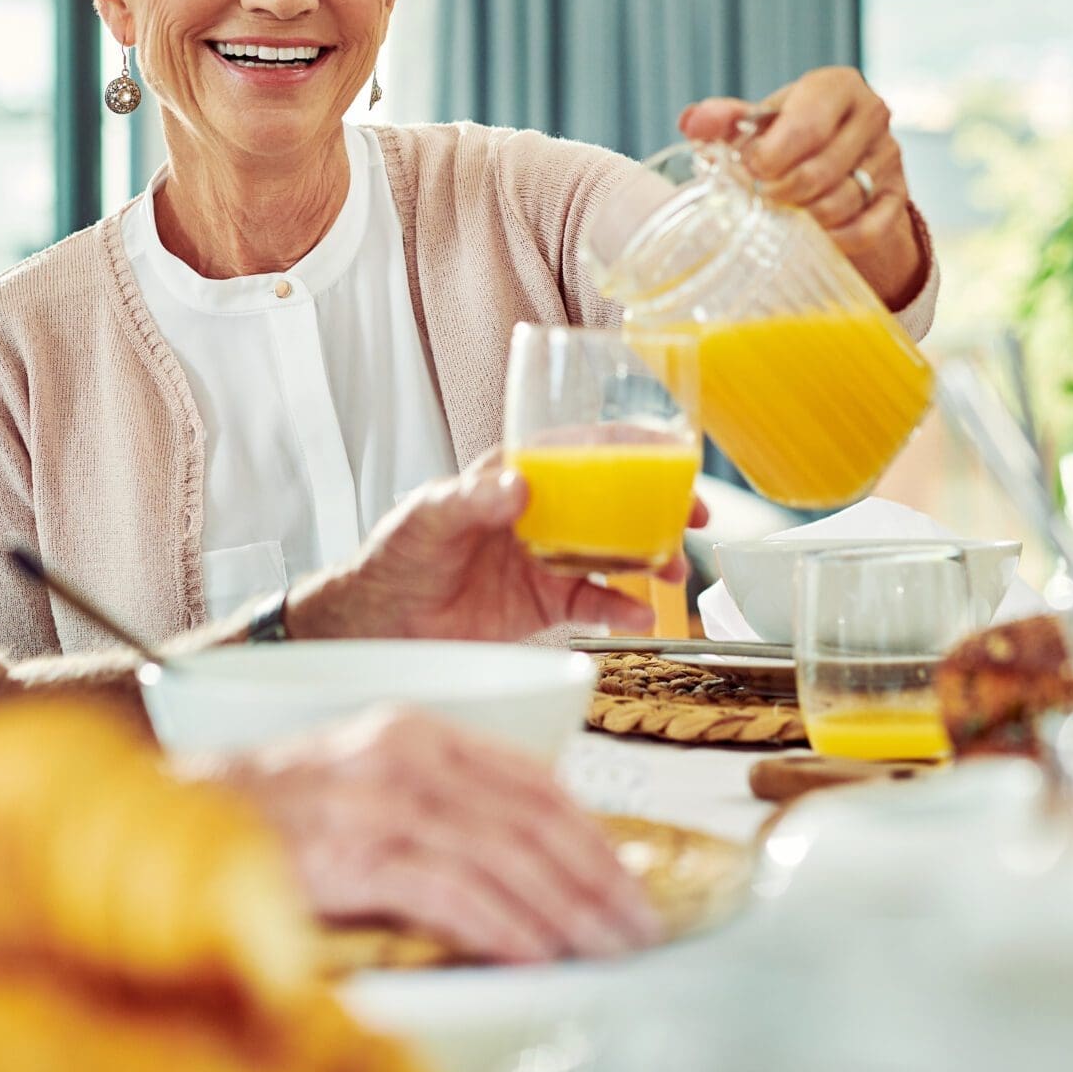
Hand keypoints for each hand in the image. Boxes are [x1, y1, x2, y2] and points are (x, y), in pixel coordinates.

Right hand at [194, 707, 658, 963]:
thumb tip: (525, 866)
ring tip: (604, 946)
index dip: (589, 832)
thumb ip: (440, 812)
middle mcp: (404, 753)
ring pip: (502, 855)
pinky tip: (535, 951)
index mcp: (416, 732)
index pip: (529, 780)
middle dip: (594, 877)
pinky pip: (451, 891)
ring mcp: (378, 800)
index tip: (628, 877)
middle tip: (637, 922)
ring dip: (565, 909)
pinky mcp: (354, 850)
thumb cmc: (270, 820)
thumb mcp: (367, 793)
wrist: (174, 822)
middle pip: (530, 817)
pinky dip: (503, 924)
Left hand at [286, 452, 707, 641]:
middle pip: (613, 500)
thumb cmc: (395, 556)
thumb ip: (472, 499)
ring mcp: (546, 560)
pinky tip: (640, 615)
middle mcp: (540, 514)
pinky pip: (594, 604)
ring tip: (673, 569)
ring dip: (650, 557)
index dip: (630, 449)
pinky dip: (621, 609)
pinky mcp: (544, 606)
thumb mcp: (428, 516)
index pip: (580, 450)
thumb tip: (518, 486)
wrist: (378, 622)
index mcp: (515, 477)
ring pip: (614, 552)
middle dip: (660, 504)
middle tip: (695, 516)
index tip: (670, 454)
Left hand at [681, 66, 925, 307]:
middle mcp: (872, 114)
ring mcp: (890, 156)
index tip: (748, 170)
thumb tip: (692, 122)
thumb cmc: (789, 133)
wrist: (835, 153)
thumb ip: (725, 119)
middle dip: (780, 192)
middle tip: (759, 197)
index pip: (805, 127)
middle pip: (821, 171)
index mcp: (837, 86)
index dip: (768, 158)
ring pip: (842, 203)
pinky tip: (813, 235)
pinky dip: (836, 239)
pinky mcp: (899, 195)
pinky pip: (867, 229)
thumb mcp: (759, 120)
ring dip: (804, 217)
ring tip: (782, 211)